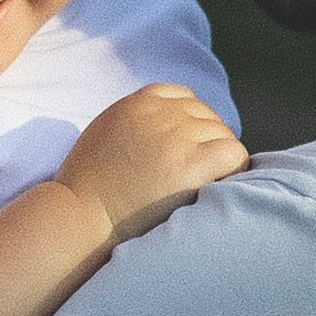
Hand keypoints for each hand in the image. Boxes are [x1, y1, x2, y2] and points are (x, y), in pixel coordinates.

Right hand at [55, 84, 248, 246]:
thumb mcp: (105, 134)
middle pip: (206, 116)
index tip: (184, 150)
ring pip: (223, 134)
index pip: (183, 98)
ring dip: (217, 158)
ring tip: (201, 184)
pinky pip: (234, 154)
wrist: (82, 217)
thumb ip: (136, 123)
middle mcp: (159, 114)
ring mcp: (177, 137)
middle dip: (204, 142)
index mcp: (137, 103)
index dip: (189, 125)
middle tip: (192, 175)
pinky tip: (217, 187)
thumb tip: (169, 130)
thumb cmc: (88, 188)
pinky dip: (233, 169)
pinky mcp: (191, 164)